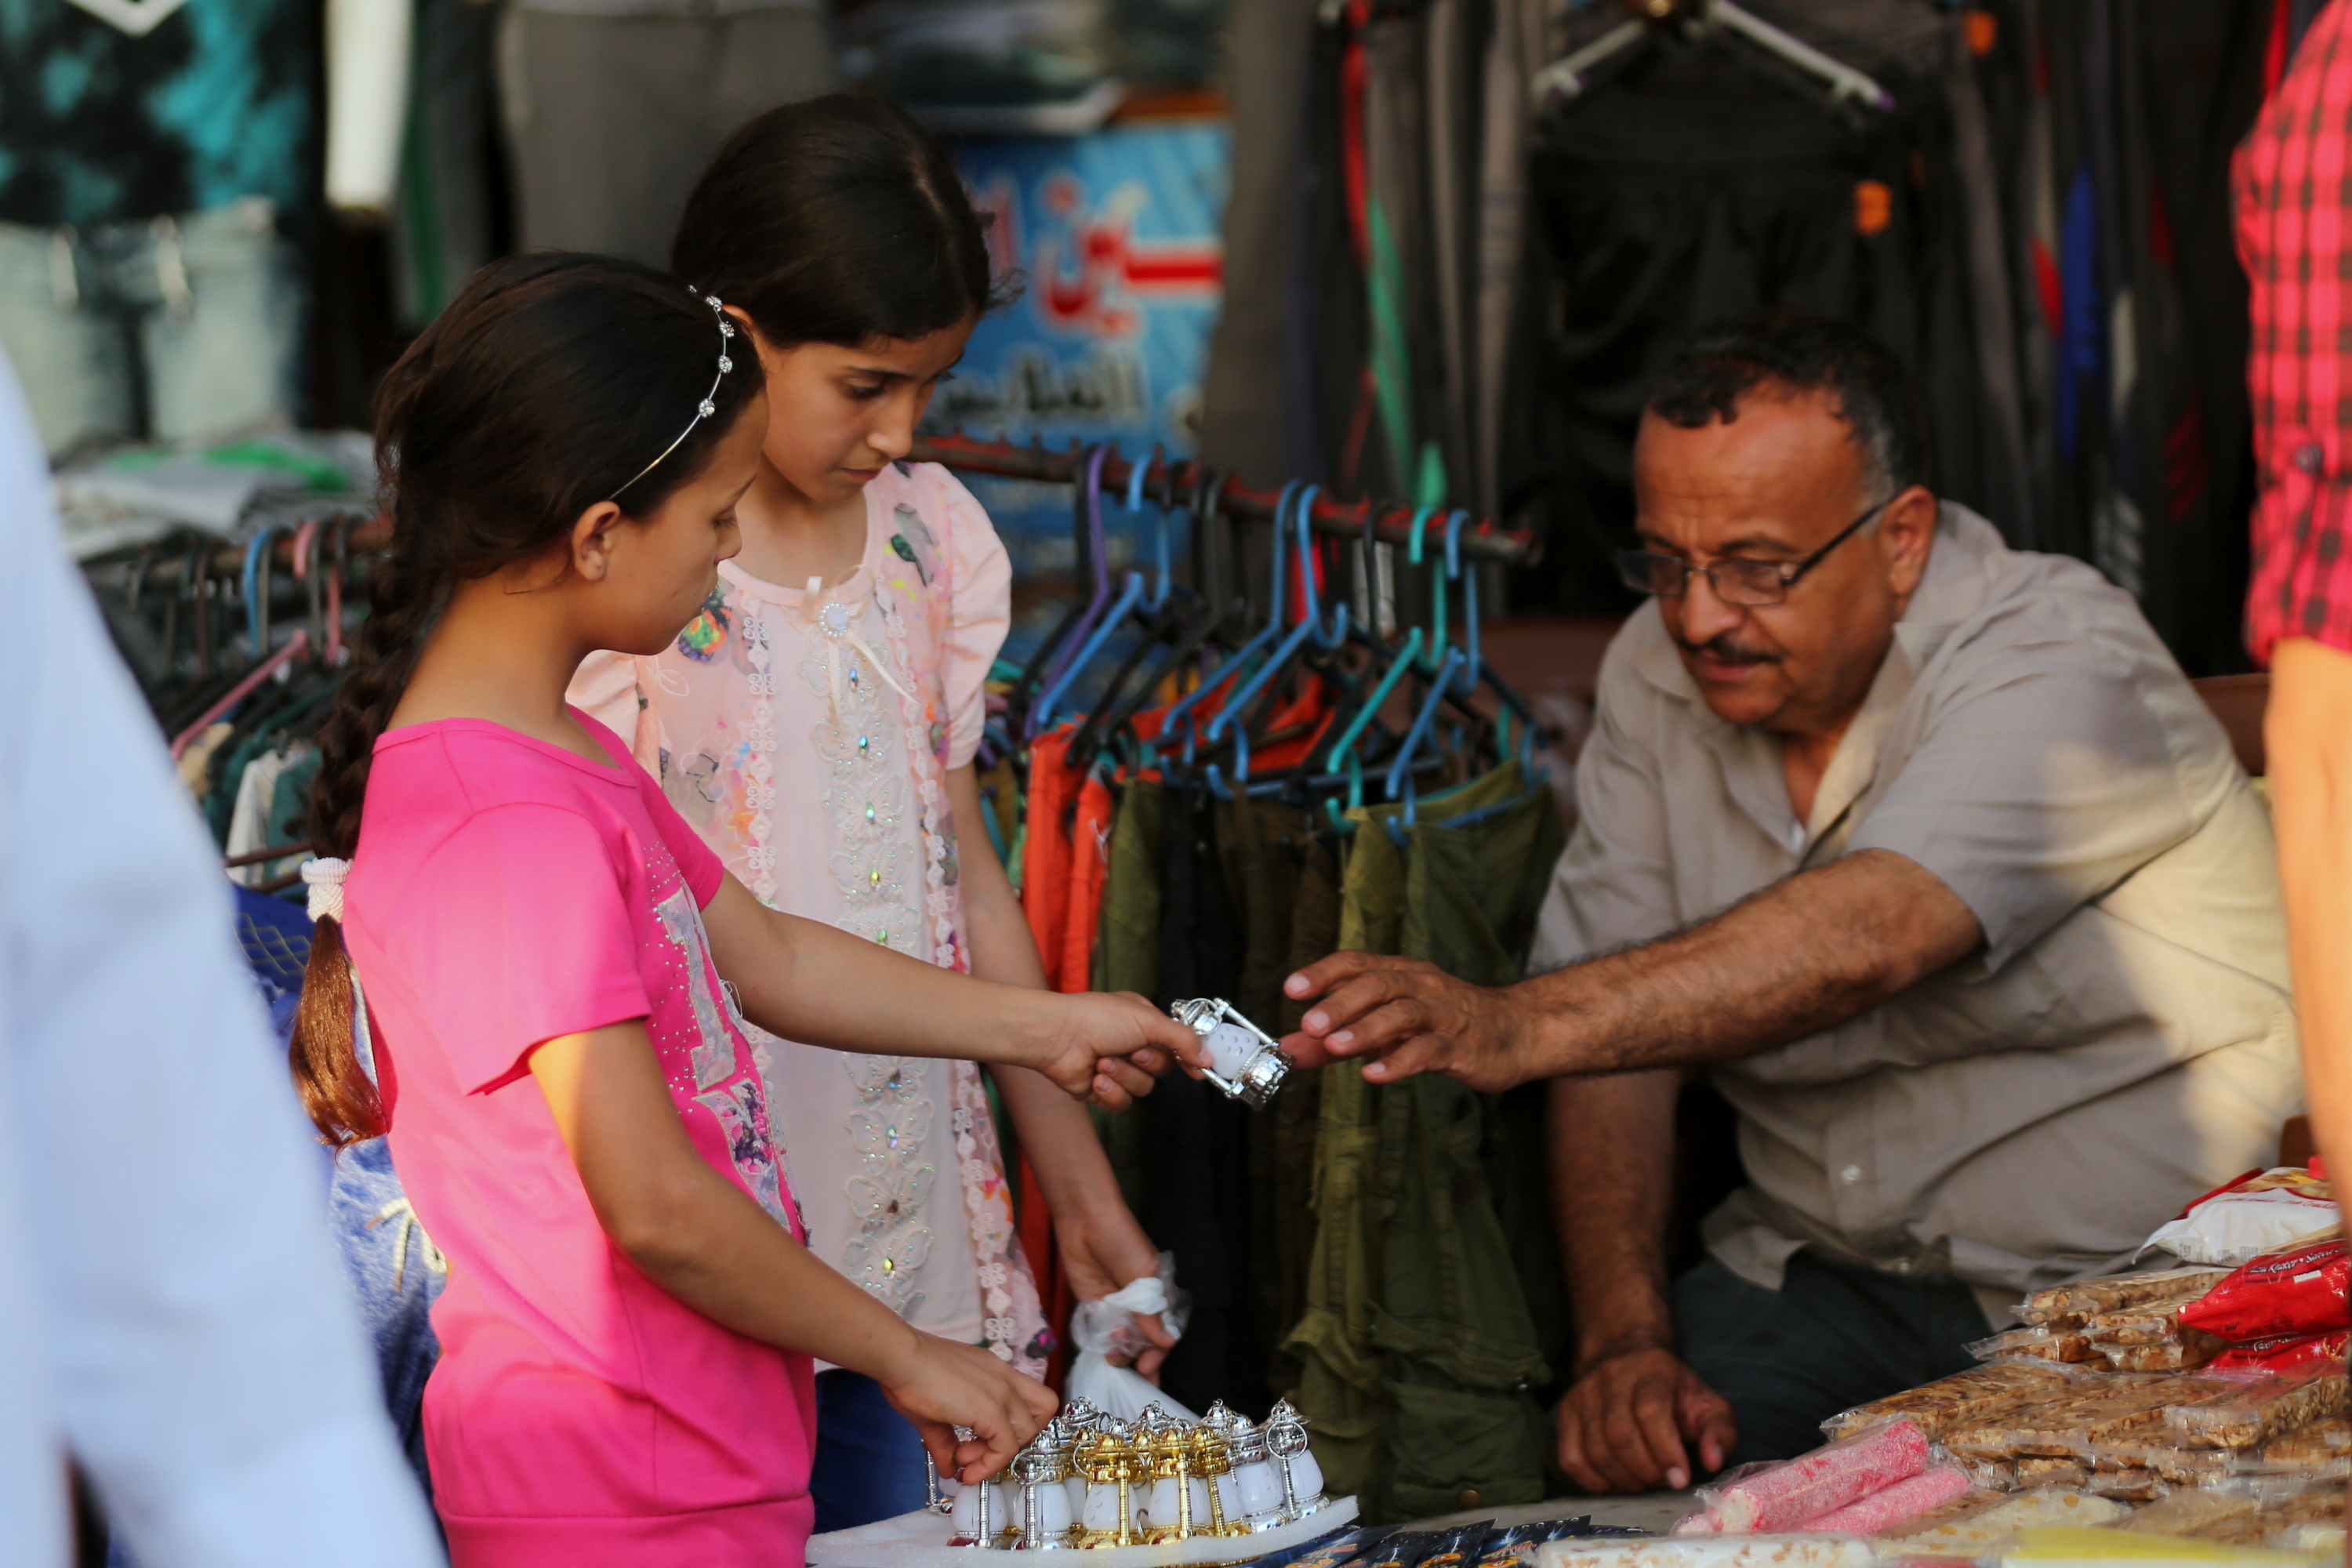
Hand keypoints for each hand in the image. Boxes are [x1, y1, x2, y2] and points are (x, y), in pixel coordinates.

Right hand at [878, 1329, 1060, 1483]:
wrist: (900, 1358)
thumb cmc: (911, 1375)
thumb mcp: (935, 1412)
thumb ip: (948, 1442)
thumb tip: (950, 1469)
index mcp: (996, 1373)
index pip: (1031, 1399)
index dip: (1016, 1425)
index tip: (983, 1442)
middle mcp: (1006, 1379)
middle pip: (1042, 1412)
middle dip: (1016, 1439)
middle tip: (982, 1449)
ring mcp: (1002, 1392)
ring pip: (1028, 1433)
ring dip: (999, 1455)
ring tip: (965, 1459)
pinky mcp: (992, 1409)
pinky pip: (1005, 1448)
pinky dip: (988, 1464)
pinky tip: (963, 1466)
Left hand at [1034, 991, 1200, 1108]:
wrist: (1056, 1036)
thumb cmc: (1097, 1018)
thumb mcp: (1147, 1020)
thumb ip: (1181, 1039)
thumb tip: (1207, 1058)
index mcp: (1143, 1024)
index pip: (1175, 1045)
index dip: (1188, 1058)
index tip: (1199, 1069)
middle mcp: (1131, 1046)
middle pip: (1161, 1070)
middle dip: (1147, 1063)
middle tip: (1132, 1052)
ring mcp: (1116, 1069)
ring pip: (1142, 1088)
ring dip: (1124, 1076)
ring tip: (1103, 1061)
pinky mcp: (1101, 1090)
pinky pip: (1122, 1103)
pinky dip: (1111, 1092)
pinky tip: (1096, 1079)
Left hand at [1054, 1198, 1174, 1381]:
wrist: (1086, 1220)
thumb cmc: (1123, 1241)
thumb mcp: (1142, 1276)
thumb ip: (1150, 1312)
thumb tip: (1167, 1343)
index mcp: (1158, 1293)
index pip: (1164, 1331)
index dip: (1159, 1352)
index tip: (1148, 1366)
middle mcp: (1138, 1303)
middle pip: (1144, 1340)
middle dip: (1142, 1359)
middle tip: (1135, 1374)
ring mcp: (1115, 1305)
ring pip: (1122, 1340)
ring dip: (1121, 1353)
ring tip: (1114, 1358)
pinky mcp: (1093, 1304)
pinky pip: (1100, 1331)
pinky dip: (1103, 1343)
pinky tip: (1102, 1352)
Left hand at [1279, 952, 1524, 1091]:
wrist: (1517, 1031)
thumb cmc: (1444, 1024)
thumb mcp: (1386, 1027)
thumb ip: (1335, 1037)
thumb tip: (1289, 1048)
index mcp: (1400, 974)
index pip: (1357, 963)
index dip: (1324, 972)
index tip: (1292, 988)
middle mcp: (1420, 987)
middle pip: (1377, 985)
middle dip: (1340, 1003)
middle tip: (1309, 1025)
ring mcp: (1442, 1015)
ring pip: (1403, 1014)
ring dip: (1366, 1029)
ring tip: (1337, 1047)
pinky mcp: (1461, 1046)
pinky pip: (1428, 1051)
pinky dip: (1400, 1061)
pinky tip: (1376, 1074)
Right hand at [1555, 1347, 1735, 1493]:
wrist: (1625, 1357)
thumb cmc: (1672, 1390)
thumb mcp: (1706, 1402)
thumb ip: (1718, 1431)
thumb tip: (1712, 1461)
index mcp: (1651, 1371)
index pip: (1650, 1411)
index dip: (1665, 1450)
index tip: (1680, 1478)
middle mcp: (1610, 1378)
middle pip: (1620, 1434)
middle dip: (1645, 1470)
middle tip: (1661, 1480)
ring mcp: (1582, 1396)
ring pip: (1595, 1448)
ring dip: (1622, 1478)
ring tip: (1643, 1481)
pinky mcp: (1564, 1414)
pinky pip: (1569, 1456)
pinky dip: (1591, 1480)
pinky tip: (1614, 1482)